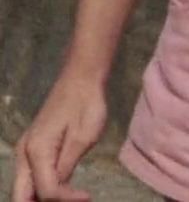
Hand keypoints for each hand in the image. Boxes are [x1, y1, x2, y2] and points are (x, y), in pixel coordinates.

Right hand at [12, 74, 106, 200]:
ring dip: (41, 200)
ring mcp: (26, 150)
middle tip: (70, 201)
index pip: (46, 192)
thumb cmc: (86, 104)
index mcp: (36, 151)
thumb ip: (66, 168)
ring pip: (24, 190)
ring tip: (67, 198)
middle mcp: (24, 153)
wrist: (81, 78)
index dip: (67, 200)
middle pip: (22, 197)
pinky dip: (42, 189)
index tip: (88, 197)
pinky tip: (61, 191)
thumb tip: (57, 194)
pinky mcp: (33, 148)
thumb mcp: (83, 138)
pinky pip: (31, 178)